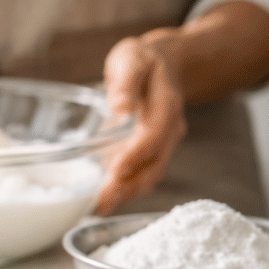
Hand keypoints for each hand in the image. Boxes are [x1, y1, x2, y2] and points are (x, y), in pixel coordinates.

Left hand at [97, 31, 186, 214]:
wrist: (164, 63)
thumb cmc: (142, 60)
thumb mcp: (132, 60)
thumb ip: (126, 82)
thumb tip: (121, 107)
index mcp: (166, 106)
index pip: (153, 136)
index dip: (135, 156)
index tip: (115, 172)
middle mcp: (169, 130)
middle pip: (154, 164)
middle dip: (129, 186)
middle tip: (101, 202)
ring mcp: (163, 143)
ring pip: (151, 174)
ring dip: (127, 194)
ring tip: (99, 208)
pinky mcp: (152, 151)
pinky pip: (143, 174)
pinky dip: (126, 190)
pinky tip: (103, 202)